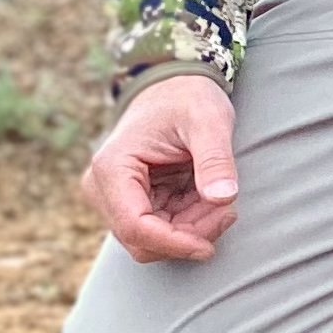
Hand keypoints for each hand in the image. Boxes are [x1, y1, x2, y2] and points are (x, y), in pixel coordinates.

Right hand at [84, 72, 239, 262]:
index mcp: (112, 167)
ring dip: (192, 231)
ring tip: (222, 202)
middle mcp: (104, 188)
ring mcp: (115, 198)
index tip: (209, 246)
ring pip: (153, 240)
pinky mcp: (131, 202)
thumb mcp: (208, 120)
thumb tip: (224, 198)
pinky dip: (189, 223)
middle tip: (228, 212)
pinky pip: (160, 229)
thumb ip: (215, 159)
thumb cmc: (188, 97)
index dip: (172, 244)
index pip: (134, 226)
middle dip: (188, 237)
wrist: (175, 86)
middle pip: (142, 240)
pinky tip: (210, 201)